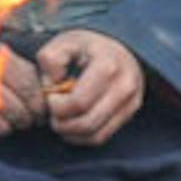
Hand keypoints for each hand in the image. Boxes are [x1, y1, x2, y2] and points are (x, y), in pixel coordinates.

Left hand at [38, 30, 142, 145]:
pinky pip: (102, 137)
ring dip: (71, 133)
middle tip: (52, 112)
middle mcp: (124, 86)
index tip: (50, 97)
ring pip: (95, 135)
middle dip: (61, 124)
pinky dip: (82, 138)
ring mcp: (130, 102)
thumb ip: (50, 60)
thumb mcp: (64, 42)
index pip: (79, 102)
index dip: (57, 107)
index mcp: (108, 66)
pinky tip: (71, 125)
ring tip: (60, 118)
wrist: (117, 46)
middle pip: (86, 123)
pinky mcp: (130, 113)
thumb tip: (50, 86)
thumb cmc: (86, 46)